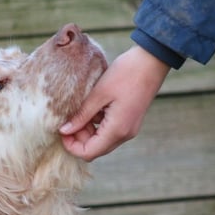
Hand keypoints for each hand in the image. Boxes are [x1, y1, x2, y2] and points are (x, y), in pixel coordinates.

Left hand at [59, 45, 170, 160]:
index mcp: (116, 130)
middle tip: (71, 117)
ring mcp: (129, 129)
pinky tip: (95, 106)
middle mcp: (124, 134)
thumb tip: (64, 131)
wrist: (152, 62)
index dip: (71, 145)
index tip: (62, 130)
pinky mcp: (130, 122)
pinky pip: (110, 131)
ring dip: (88, 130)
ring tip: (83, 109)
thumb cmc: (126, 74)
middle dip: (79, 137)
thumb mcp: (98, 94)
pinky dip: (98, 124)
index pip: (88, 153)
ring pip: (102, 141)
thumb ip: (81, 115)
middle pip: (95, 149)